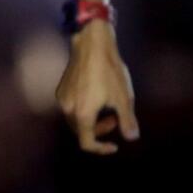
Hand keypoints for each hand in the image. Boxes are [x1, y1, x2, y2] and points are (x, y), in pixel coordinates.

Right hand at [55, 20, 139, 154]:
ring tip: (106, 107)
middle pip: (80, 132)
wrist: (91, 44)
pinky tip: (94, 95)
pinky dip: (83, 109)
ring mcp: (62, 98)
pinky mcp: (61, 88)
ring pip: (75, 119)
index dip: (101, 149)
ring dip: (91, 120)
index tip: (114, 145)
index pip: (87, 143)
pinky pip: (71, 107)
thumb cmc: (109, 70)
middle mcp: (68, 109)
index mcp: (83, 115)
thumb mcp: (123, 97)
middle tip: (115, 119)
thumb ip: (127, 120)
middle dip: (98, 131)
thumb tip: (132, 138)